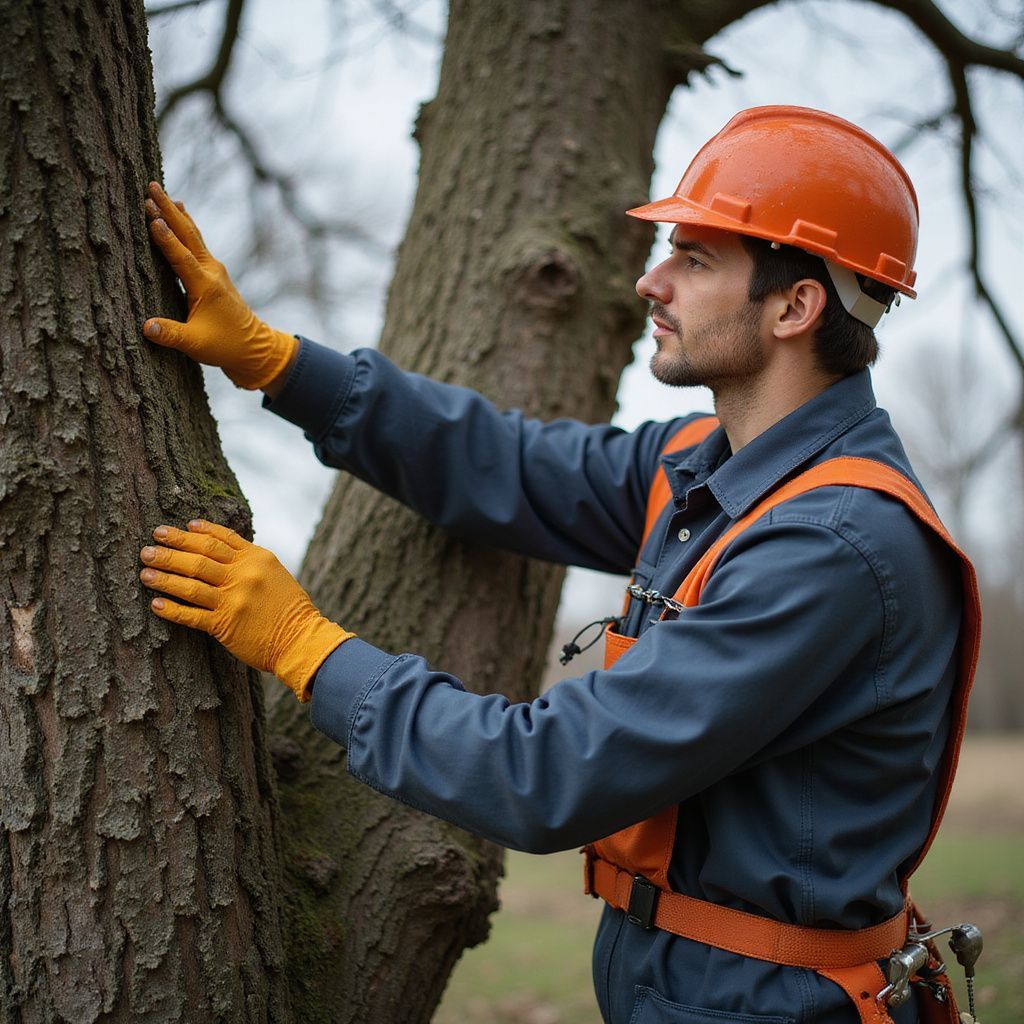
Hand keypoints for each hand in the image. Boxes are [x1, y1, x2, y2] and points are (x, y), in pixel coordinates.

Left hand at [139, 520, 353, 701]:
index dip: (194, 532)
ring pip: (190, 584)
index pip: (218, 539)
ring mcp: (233, 600)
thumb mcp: (275, 573)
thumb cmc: (289, 607)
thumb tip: (217, 547)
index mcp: (256, 558)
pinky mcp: (224, 625)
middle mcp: (243, 575)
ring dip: (164, 577)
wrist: (301, 640)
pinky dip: (171, 609)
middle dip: (170, 550)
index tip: (175, 528)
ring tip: (144, 572)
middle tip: (149, 547)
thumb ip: (249, 560)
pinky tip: (155, 604)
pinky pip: (191, 615)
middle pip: (199, 557)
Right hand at [142, 182, 298, 389]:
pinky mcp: (214, 274)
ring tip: (163, 192)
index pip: (181, 256)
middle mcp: (212, 272)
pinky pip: (197, 243)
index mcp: (206, 286)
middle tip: (151, 186)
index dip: (166, 238)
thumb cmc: (225, 346)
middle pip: (188, 235)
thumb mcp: (196, 344)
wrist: (254, 347)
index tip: (151, 216)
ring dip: (177, 214)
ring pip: (193, 235)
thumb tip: (146, 328)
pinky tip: (180, 215)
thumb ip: (171, 335)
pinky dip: (186, 227)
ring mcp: (215, 271)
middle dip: (168, 210)